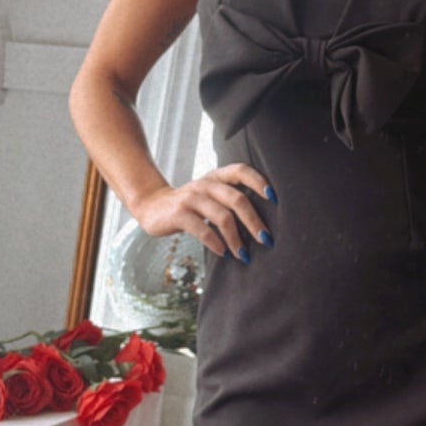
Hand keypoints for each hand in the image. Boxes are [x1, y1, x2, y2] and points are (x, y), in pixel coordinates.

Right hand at [132, 163, 275, 261]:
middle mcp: (205, 184)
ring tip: (244, 255)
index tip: (274, 198)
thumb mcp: (210, 194)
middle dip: (254, 221)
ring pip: (222, 216)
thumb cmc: (190, 203)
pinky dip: (215, 242)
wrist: (151, 205)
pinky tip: (223, 253)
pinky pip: (201, 229)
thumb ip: (230, 199)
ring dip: (236, 238)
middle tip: (266, 240)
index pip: (241, 170)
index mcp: (216, 177)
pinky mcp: (178, 214)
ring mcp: (191, 198)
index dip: (258, 181)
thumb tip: (262, 222)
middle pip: (237, 199)